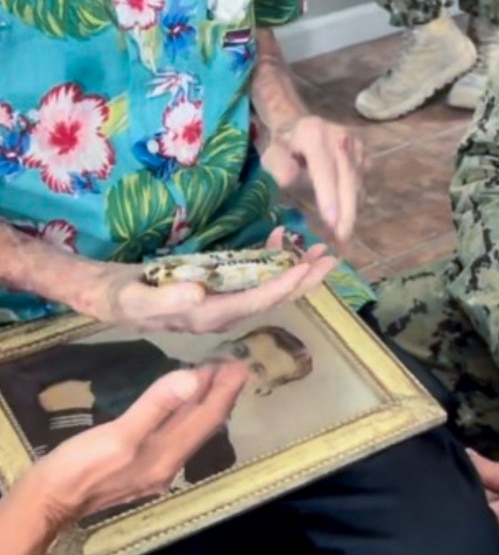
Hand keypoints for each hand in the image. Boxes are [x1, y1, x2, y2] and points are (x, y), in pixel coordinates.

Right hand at [29, 364, 247, 527]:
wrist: (48, 503)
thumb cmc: (82, 467)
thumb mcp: (120, 434)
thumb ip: (157, 406)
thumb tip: (194, 379)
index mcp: (168, 455)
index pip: (208, 418)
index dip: (226, 391)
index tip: (242, 365)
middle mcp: (169, 464)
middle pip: (203, 425)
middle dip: (220, 396)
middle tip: (233, 366)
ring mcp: (153, 468)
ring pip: (189, 431)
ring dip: (203, 405)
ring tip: (213, 380)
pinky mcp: (138, 467)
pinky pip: (173, 435)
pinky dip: (183, 415)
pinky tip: (179, 406)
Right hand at [78, 231, 337, 333]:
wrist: (113, 296)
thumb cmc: (125, 299)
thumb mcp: (139, 299)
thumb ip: (167, 298)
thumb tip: (199, 293)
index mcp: (210, 315)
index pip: (256, 301)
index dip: (283, 286)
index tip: (307, 269)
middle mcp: (224, 311)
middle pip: (272, 296)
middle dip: (302, 279)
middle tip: (331, 256)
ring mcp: (223, 300)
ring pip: (267, 286)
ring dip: (293, 268)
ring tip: (317, 248)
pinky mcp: (219, 287)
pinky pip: (252, 275)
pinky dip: (270, 258)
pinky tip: (280, 239)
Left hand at [260, 115, 363, 244]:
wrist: (299, 127)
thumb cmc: (283, 147)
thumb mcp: (272, 155)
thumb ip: (278, 167)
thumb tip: (289, 178)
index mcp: (314, 133)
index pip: (325, 169)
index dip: (329, 197)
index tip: (331, 222)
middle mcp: (341, 136)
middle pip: (347, 179)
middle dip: (346, 212)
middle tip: (341, 240)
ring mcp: (356, 145)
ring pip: (357, 185)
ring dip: (350, 211)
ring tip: (340, 235)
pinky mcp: (365, 155)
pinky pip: (362, 184)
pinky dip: (354, 202)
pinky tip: (343, 217)